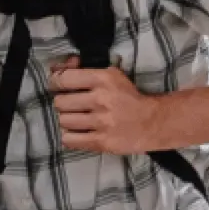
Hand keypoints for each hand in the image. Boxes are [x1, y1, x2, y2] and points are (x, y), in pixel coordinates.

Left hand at [50, 57, 168, 154]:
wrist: (152, 122)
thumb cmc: (128, 97)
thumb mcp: (110, 75)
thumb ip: (82, 69)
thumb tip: (56, 67)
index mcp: (102, 79)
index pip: (63, 79)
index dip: (56, 83)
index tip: (59, 87)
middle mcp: (101, 99)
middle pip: (60, 103)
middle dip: (64, 104)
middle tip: (74, 106)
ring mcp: (101, 122)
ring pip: (63, 121)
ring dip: (68, 121)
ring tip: (79, 120)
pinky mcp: (102, 142)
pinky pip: (69, 140)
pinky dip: (71, 137)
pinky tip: (79, 133)